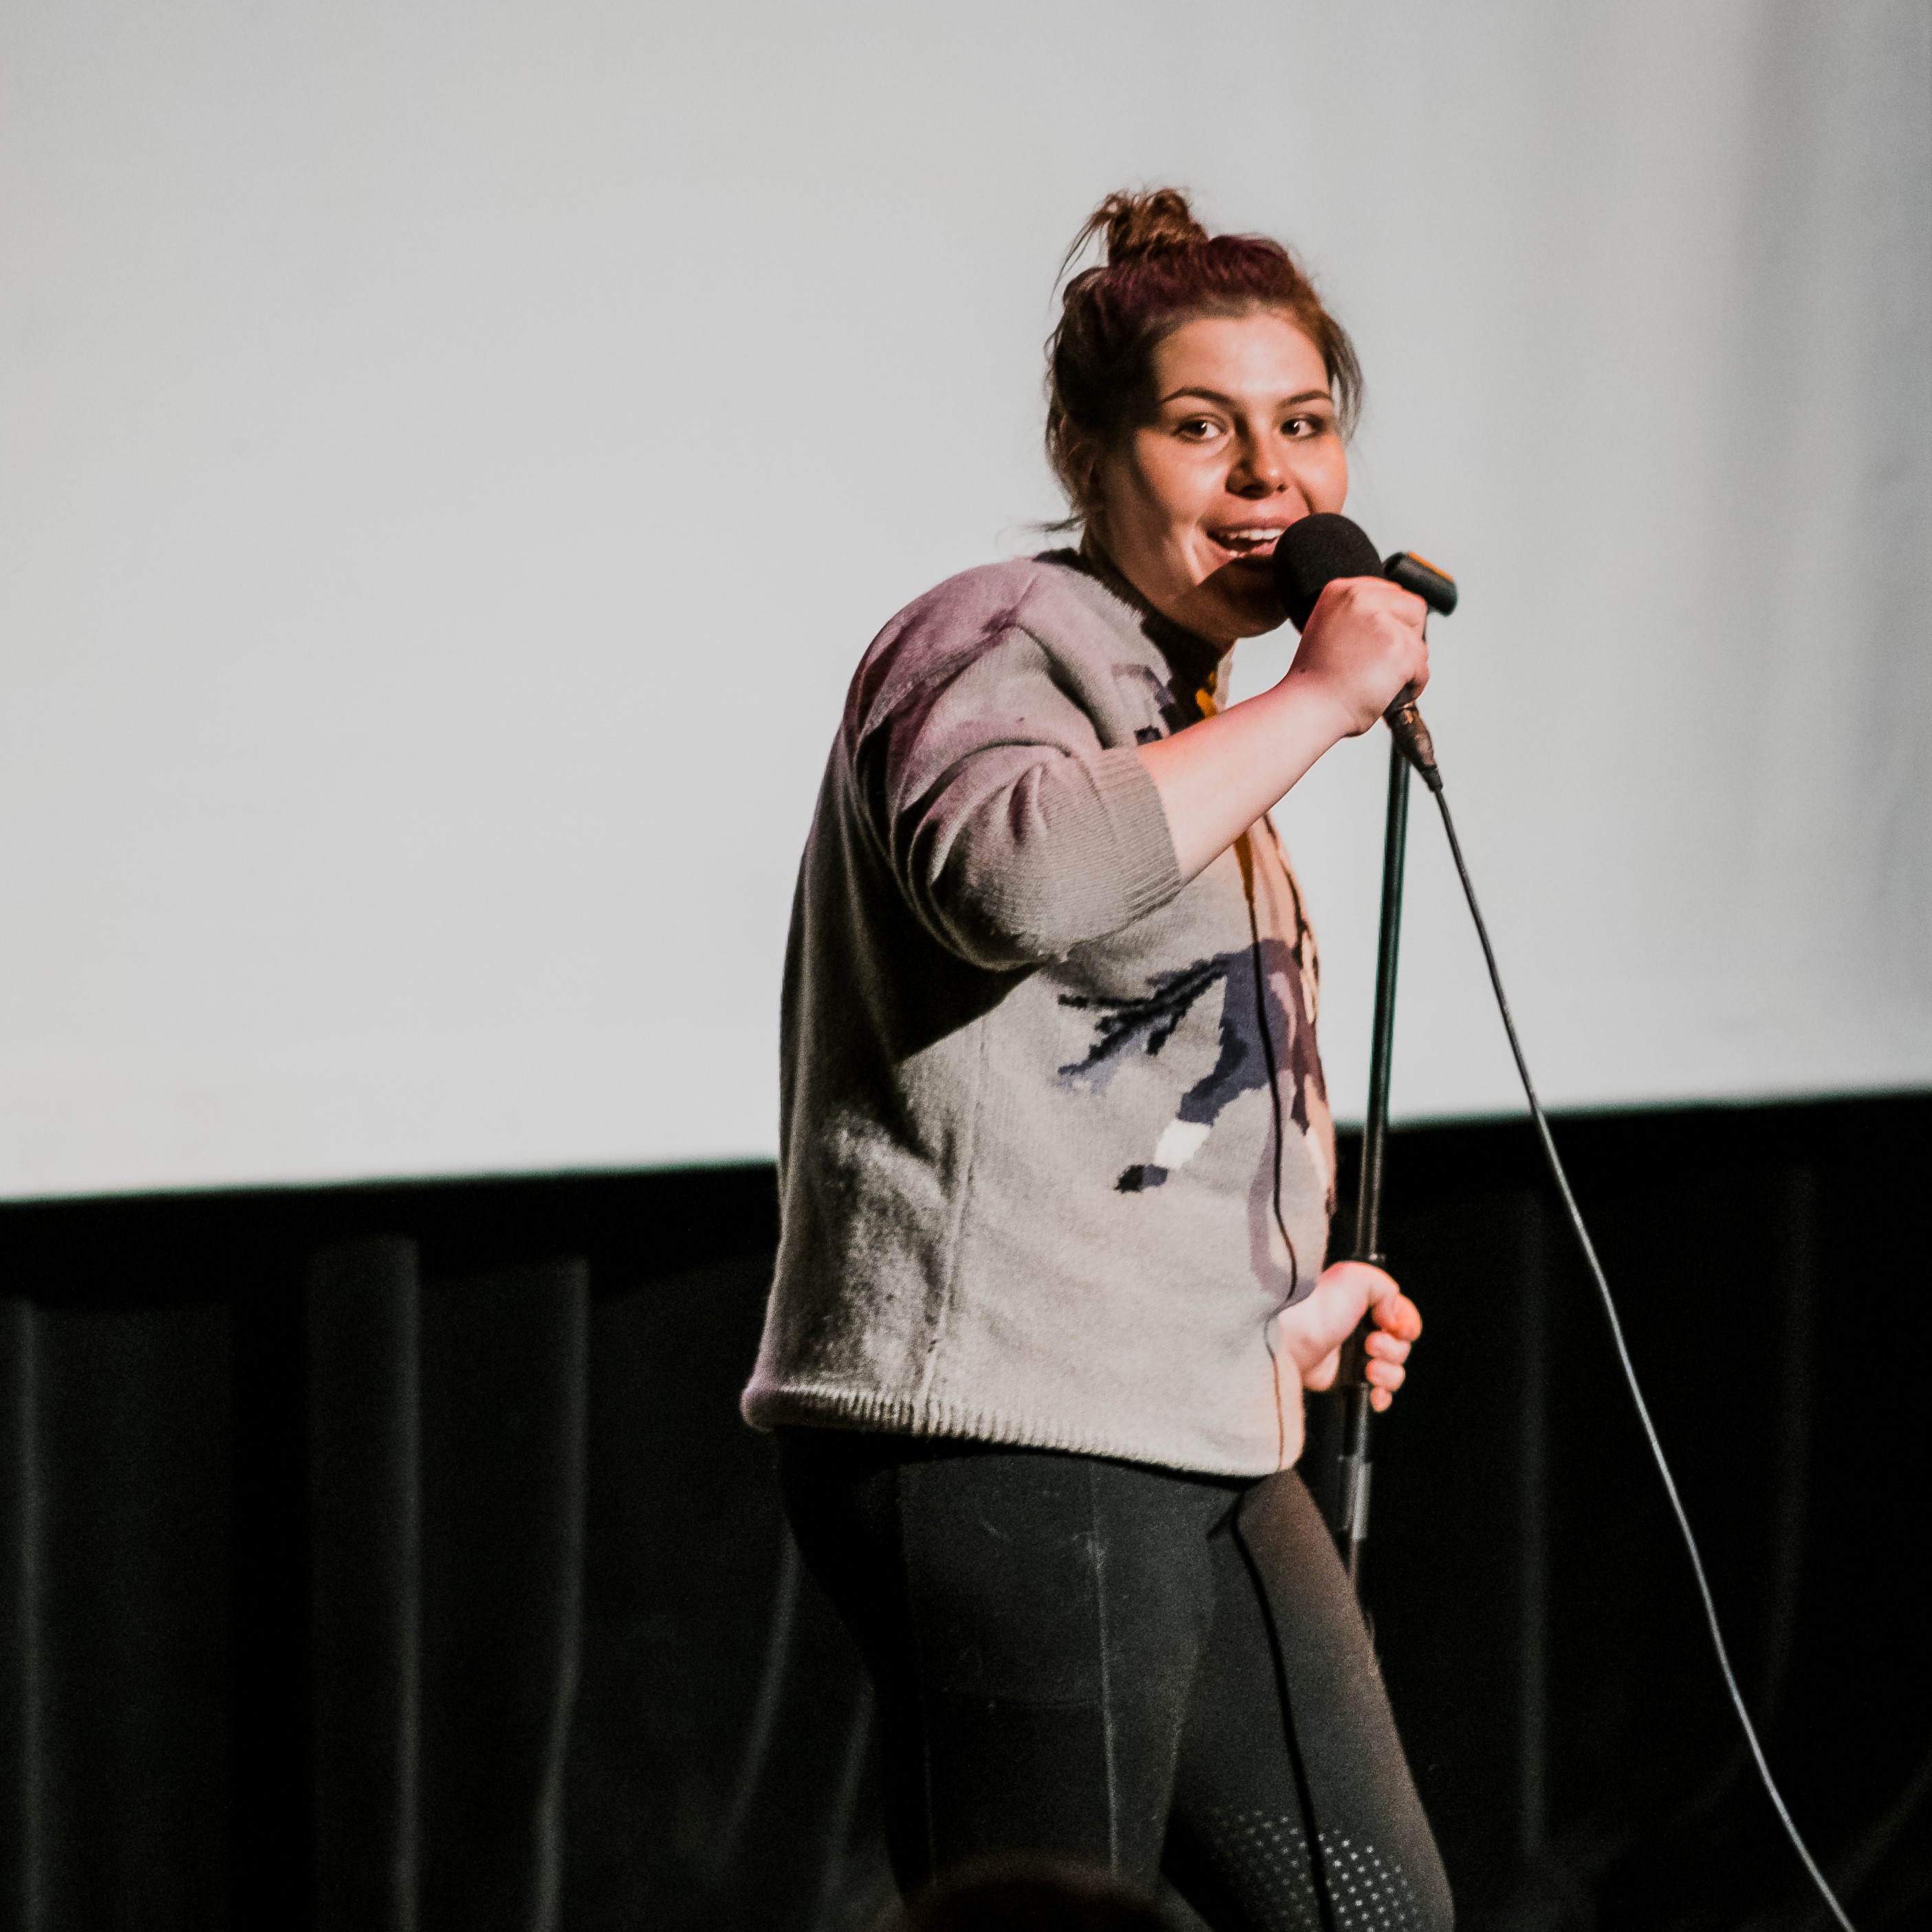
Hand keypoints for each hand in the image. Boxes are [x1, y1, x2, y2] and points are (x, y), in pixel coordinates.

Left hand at [1271, 1260, 1422, 1412]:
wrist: (1289, 1338)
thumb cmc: (1317, 1306)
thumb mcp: (1355, 1278)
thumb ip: (1386, 1288)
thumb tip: (1395, 1318)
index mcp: (1366, 1304)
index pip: (1404, 1317)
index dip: (1407, 1326)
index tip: (1397, 1329)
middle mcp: (1362, 1330)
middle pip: (1402, 1347)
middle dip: (1393, 1349)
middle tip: (1370, 1344)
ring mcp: (1355, 1357)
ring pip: (1394, 1371)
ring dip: (1388, 1372)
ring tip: (1367, 1368)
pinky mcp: (1347, 1380)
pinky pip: (1378, 1393)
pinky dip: (1381, 1395)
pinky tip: (1374, 1392)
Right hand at [1280, 576, 1429, 737]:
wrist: (1308, 708)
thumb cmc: (1316, 683)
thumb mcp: (1327, 630)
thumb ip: (1357, 616)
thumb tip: (1388, 619)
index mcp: (1342, 591)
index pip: (1392, 593)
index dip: (1392, 622)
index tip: (1380, 643)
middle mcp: (1361, 598)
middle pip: (1413, 610)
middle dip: (1405, 638)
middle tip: (1381, 663)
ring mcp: (1382, 622)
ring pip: (1419, 643)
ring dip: (1407, 665)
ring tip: (1377, 680)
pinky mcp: (1399, 648)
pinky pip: (1422, 669)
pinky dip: (1411, 686)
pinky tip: (1384, 692)